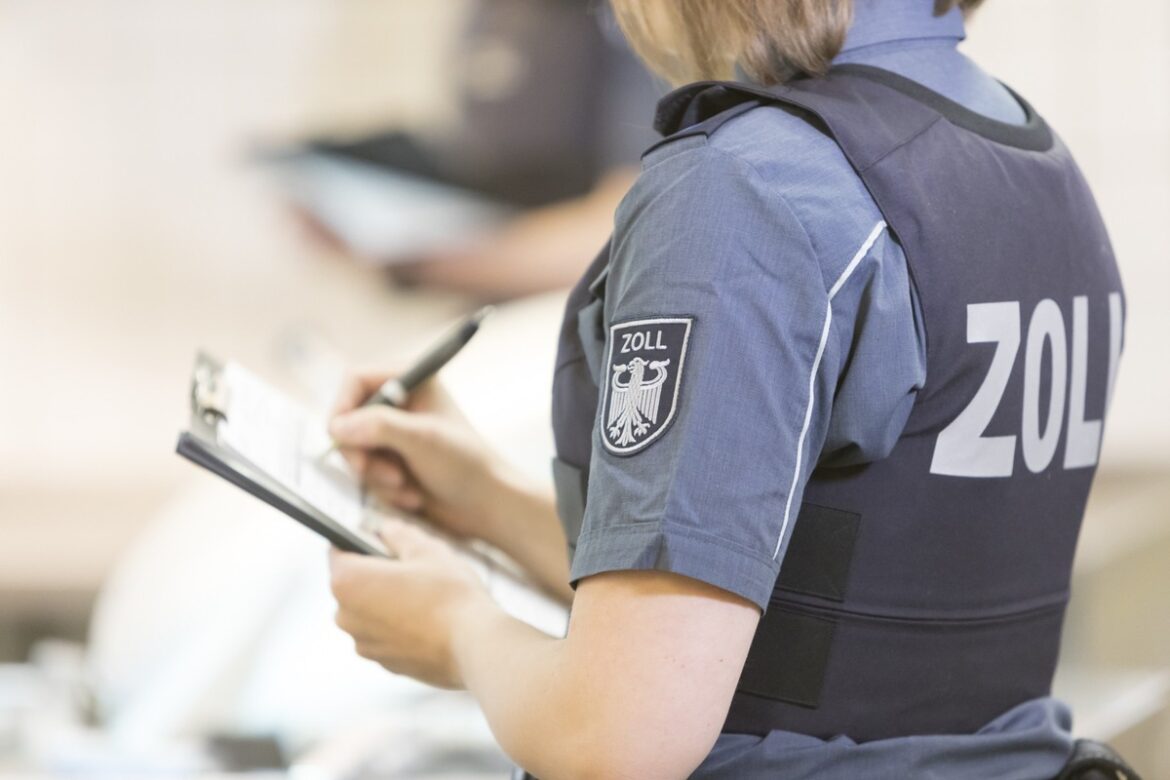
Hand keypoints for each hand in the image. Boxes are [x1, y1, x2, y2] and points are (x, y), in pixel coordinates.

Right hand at [328, 371, 502, 540]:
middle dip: (363, 453)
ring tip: (406, 486)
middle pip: (348, 419)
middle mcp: (399, 402)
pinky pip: (365, 473)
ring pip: (353, 451)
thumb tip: (337, 426)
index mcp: (411, 380)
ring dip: (376, 475)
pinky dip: (384, 489)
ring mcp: (393, 434)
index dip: (343, 407)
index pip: (356, 380)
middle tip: (387, 475)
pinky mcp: (392, 461)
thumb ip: (380, 427)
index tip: (340, 437)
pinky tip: (413, 495)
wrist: (486, 505)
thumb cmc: (466, 464)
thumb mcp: (423, 440)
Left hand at [329, 519, 491, 688]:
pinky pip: (385, 635)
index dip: (360, 541)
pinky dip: (399, 625)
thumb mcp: (426, 550)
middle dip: (375, 573)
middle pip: (352, 584)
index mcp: (348, 582)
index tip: (380, 538)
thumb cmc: (449, 595)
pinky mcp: (384, 664)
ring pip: (369, 612)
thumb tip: (387, 529)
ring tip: (423, 593)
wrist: (474, 646)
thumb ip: (399, 536)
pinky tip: (428, 618)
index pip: (338, 551)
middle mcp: (346, 616)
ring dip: (387, 601)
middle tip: (410, 565)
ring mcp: (364, 644)